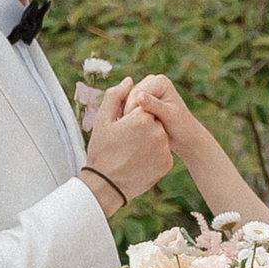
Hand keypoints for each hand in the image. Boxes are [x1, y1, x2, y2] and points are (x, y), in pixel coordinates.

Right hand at [81, 78, 172, 216]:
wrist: (106, 186)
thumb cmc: (101, 151)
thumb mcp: (103, 120)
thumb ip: (115, 96)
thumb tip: (129, 80)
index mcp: (142, 117)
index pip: (141, 106)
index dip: (129, 117)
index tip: (121, 129)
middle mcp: (157, 131)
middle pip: (151, 120)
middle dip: (140, 127)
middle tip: (125, 142)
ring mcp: (164, 148)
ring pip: (157, 136)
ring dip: (147, 140)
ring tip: (131, 152)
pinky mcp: (167, 163)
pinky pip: (161, 152)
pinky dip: (152, 155)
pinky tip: (138, 162)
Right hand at [130, 75, 208, 153]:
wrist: (185, 136)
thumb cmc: (181, 127)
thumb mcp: (168, 116)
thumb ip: (154, 106)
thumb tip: (139, 97)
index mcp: (160, 81)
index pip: (137, 93)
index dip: (131, 110)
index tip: (128, 127)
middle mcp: (153, 81)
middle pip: (130, 96)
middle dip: (128, 112)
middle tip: (123, 130)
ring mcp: (147, 90)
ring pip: (127, 102)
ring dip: (127, 115)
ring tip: (124, 131)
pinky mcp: (143, 99)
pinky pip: (129, 107)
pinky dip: (128, 117)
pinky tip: (127, 129)